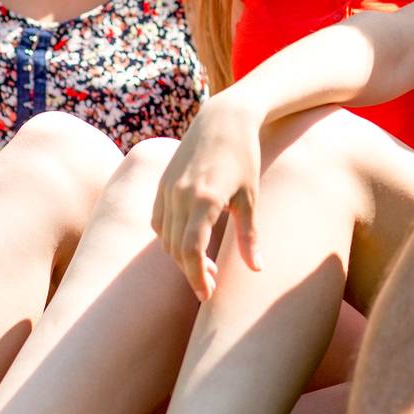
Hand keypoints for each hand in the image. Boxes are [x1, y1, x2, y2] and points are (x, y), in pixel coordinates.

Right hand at [151, 93, 264, 299]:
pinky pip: (157, 221)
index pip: (190, 250)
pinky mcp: (161, 183)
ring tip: (205, 265)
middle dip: (192, 271)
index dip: (196, 277)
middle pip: (176, 249)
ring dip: (180, 257)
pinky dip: (168, 238)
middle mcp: (180, 195)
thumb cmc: (244, 156)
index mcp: (205, 199)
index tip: (208, 295)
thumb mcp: (250, 197)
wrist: (223, 118)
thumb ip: (250, 236)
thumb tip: (256, 270)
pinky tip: (187, 241)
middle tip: (212, 284)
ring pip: (163, 238)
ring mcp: (166, 188)